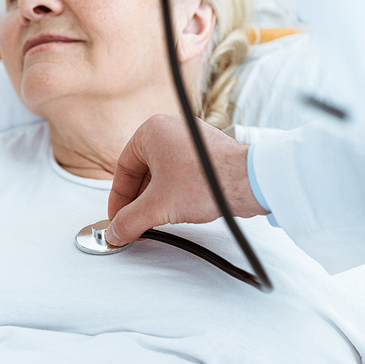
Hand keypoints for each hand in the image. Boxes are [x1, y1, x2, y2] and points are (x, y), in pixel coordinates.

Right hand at [106, 114, 267, 245]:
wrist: (249, 181)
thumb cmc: (207, 180)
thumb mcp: (157, 205)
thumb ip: (129, 220)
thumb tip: (115, 232)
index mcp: (151, 131)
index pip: (123, 169)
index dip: (118, 198)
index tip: (117, 218)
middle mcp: (170, 131)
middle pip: (142, 173)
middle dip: (137, 202)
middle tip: (133, 224)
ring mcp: (191, 142)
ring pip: (161, 176)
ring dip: (154, 201)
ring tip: (153, 222)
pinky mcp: (207, 156)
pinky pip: (180, 176)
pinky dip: (173, 195)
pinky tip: (174, 213)